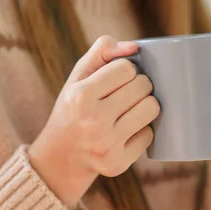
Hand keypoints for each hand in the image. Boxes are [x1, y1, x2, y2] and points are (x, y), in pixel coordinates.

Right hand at [28, 36, 159, 208]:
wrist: (58, 158)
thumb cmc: (73, 109)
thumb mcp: (78, 77)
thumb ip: (102, 51)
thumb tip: (134, 46)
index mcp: (80, 96)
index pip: (127, 68)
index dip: (126, 69)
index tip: (118, 78)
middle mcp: (93, 121)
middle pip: (143, 86)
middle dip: (138, 85)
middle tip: (125, 94)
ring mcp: (106, 145)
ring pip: (152, 108)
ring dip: (145, 105)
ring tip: (129, 109)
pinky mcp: (117, 163)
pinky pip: (149, 135)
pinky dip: (142, 131)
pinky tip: (126, 131)